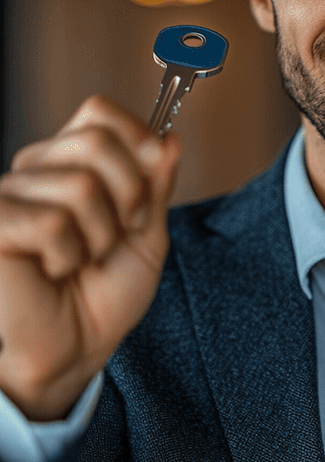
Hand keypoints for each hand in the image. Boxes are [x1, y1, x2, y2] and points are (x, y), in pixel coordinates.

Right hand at [0, 95, 180, 420]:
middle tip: (120, 233)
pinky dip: (68, 255)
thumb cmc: (102, 296)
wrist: (73, 351)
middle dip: (128, 194)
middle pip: (96, 140)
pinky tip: (53, 271)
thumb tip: (172, 138)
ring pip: (80, 185)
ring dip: (99, 235)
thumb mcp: (147, 235)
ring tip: (83, 259)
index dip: (136, 135)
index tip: (156, 167)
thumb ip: (156, 184)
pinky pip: (52, 221)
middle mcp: (36, 170)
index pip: (98, 111)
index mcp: (70, 163)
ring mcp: (9, 194)